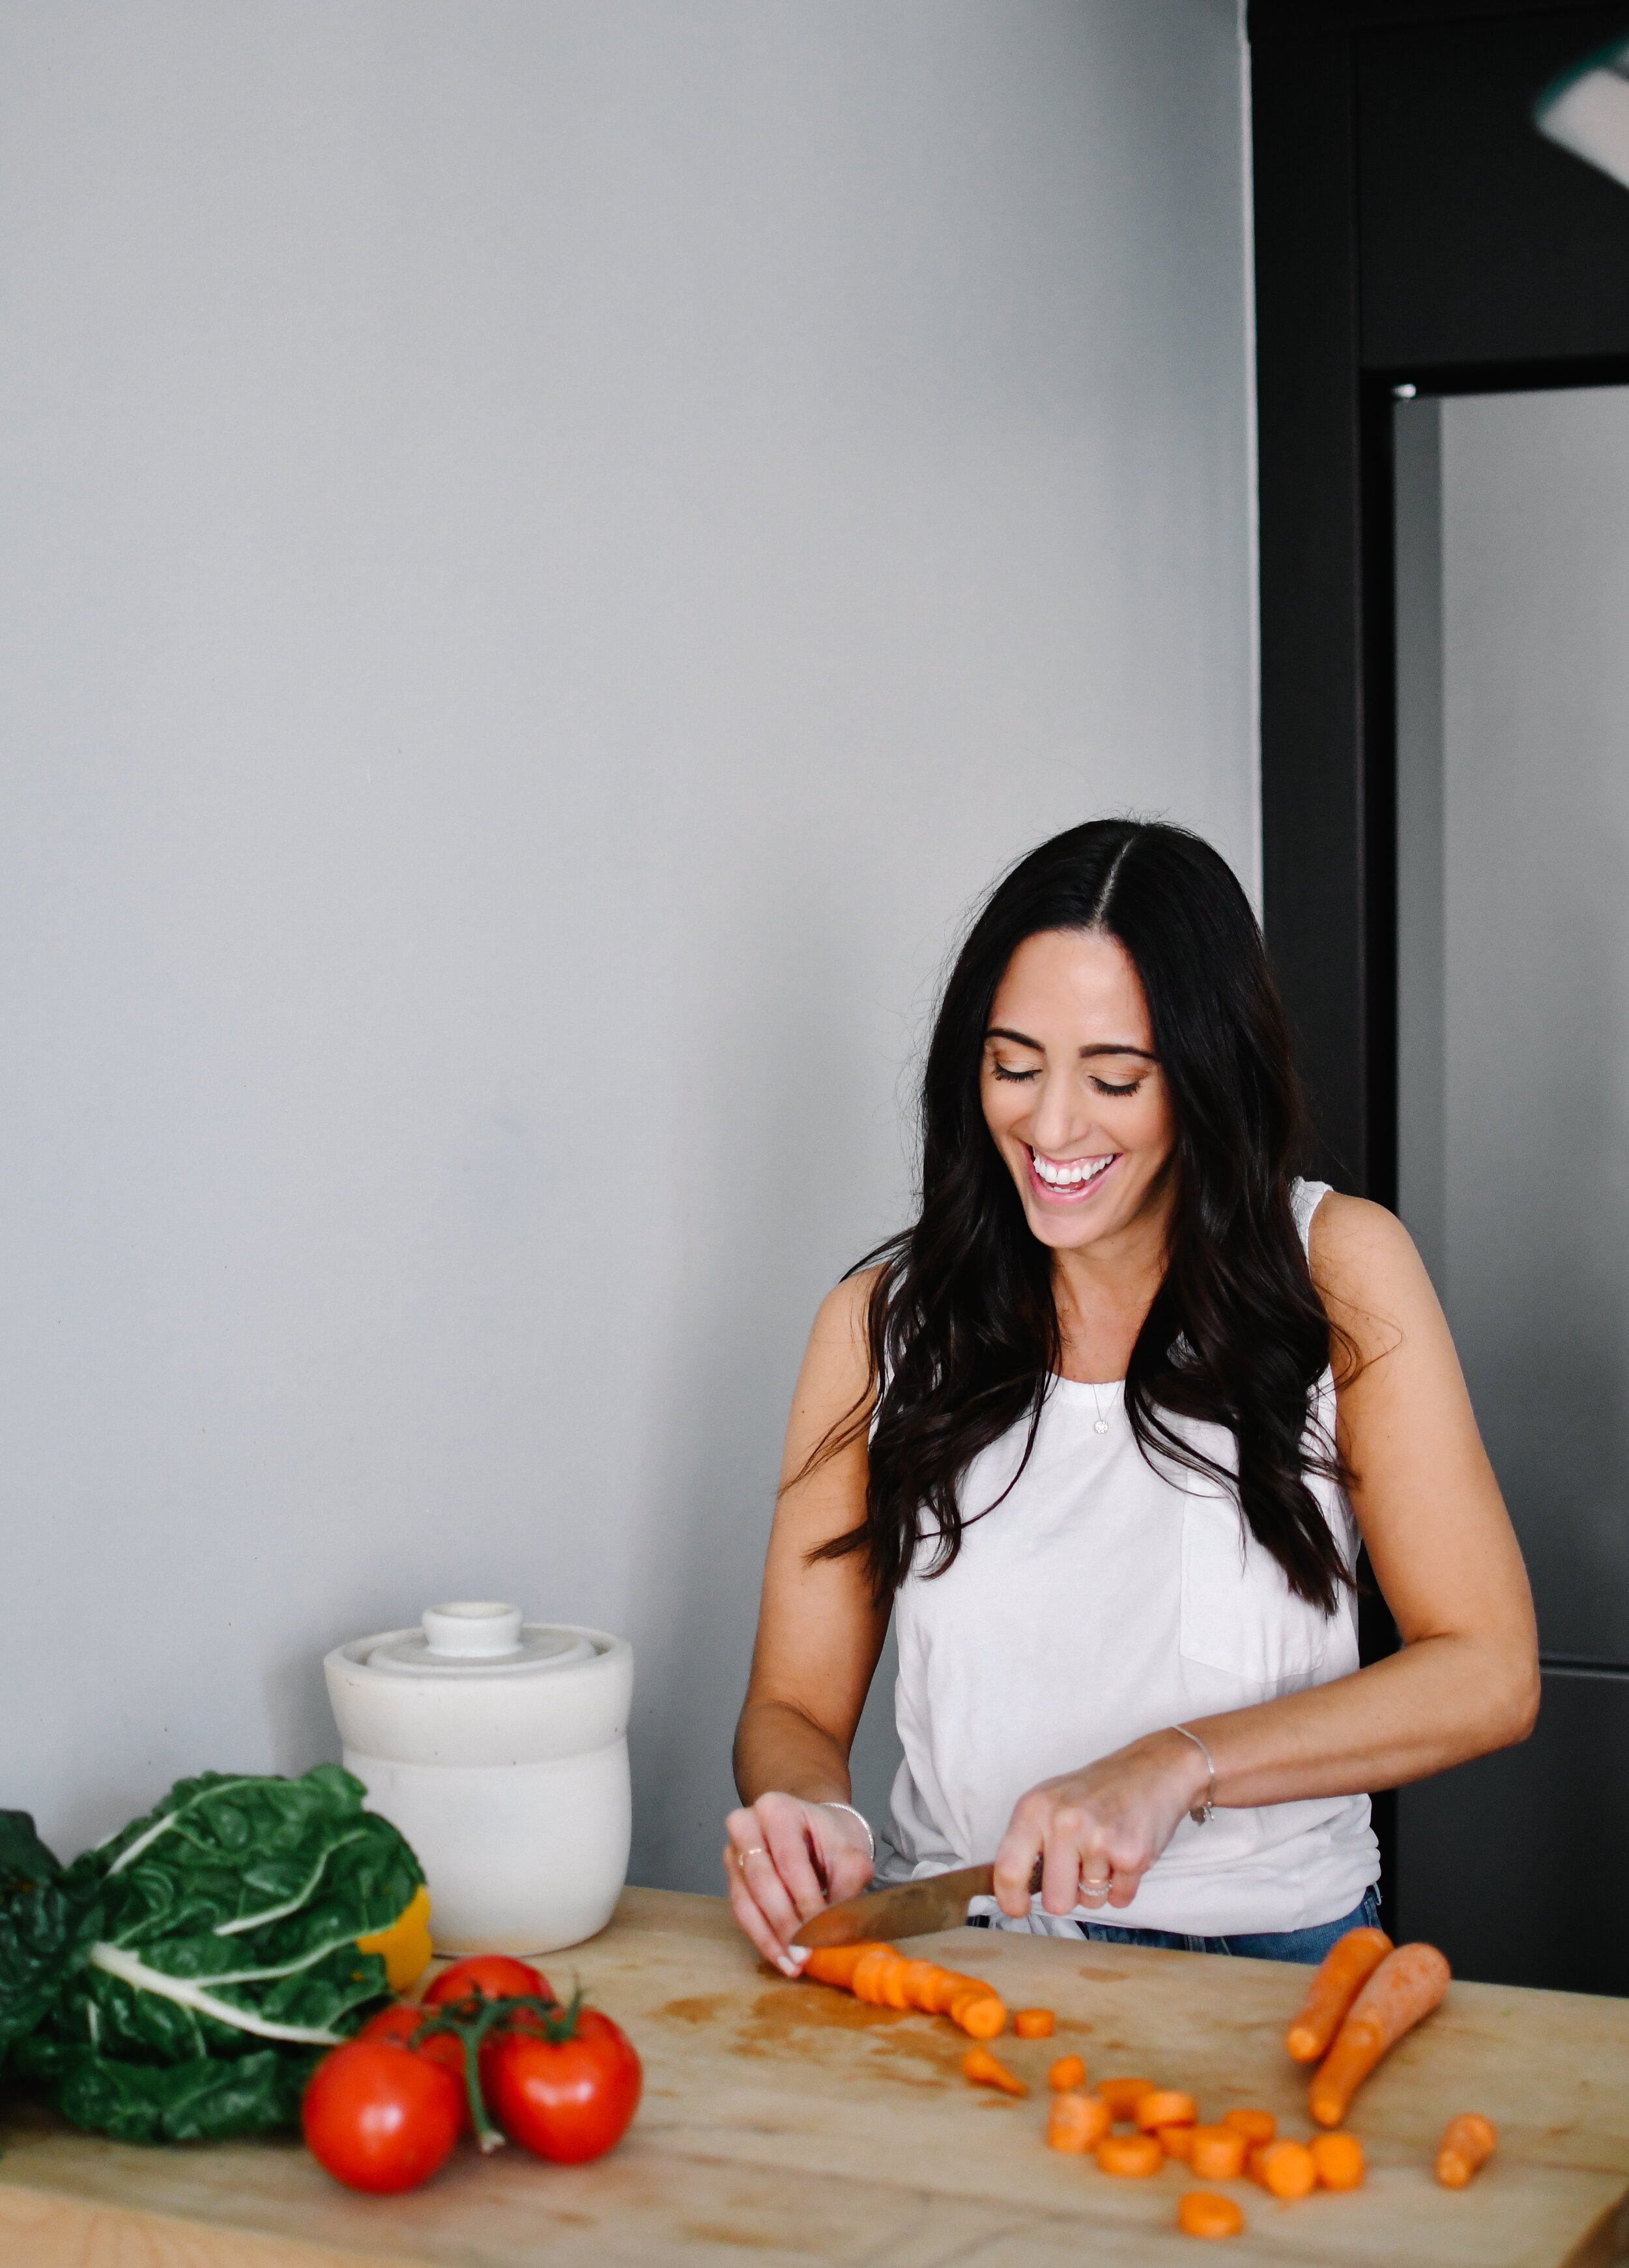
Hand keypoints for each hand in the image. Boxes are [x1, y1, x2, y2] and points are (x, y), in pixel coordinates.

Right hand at [722, 1792, 875, 1973]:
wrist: (815, 1828)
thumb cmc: (832, 1837)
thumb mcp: (850, 1853)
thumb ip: (846, 1887)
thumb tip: (835, 1931)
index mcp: (777, 1809)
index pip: (790, 1861)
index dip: (805, 1900)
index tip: (821, 1933)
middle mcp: (746, 1825)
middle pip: (762, 1881)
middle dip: (785, 1923)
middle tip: (804, 1954)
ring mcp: (734, 1851)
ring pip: (746, 1902)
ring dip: (770, 1939)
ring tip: (793, 1964)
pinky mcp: (732, 1877)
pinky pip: (742, 1912)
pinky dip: (762, 1938)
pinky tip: (781, 1957)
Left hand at [991, 1729, 1209, 1918]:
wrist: (1153, 1770)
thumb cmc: (1098, 1790)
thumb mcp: (1051, 1801)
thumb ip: (1029, 1841)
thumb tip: (1010, 1888)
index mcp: (1035, 1808)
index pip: (1009, 1868)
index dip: (1010, 1898)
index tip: (1017, 1910)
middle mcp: (1063, 1822)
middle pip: (1055, 1902)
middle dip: (1068, 1896)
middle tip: (1079, 1869)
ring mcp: (1098, 1838)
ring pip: (1090, 1902)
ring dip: (1099, 1887)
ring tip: (1107, 1850)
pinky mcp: (1131, 1854)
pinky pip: (1120, 1899)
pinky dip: (1124, 1886)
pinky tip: (1125, 1854)